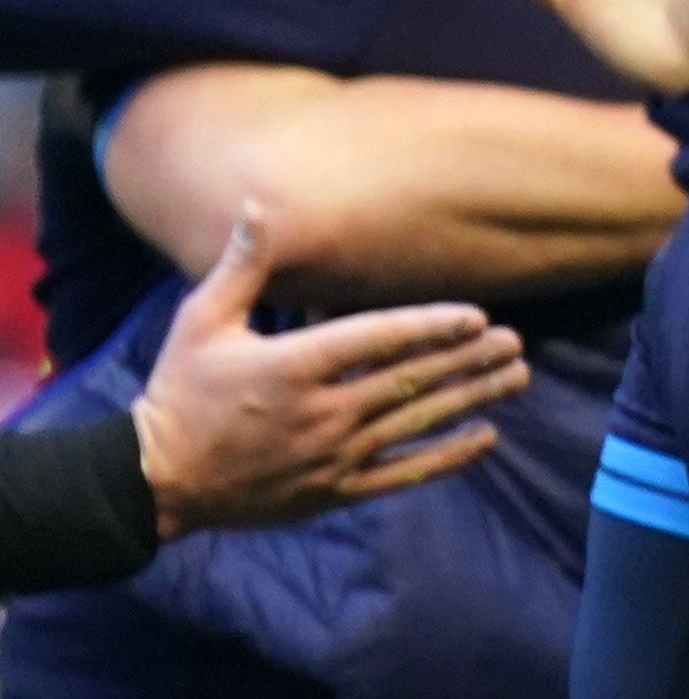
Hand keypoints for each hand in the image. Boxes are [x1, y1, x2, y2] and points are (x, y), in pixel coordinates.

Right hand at [131, 211, 527, 536]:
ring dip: (472, 399)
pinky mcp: (337, 491)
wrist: (162, 479)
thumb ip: (241, 267)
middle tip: (515, 342)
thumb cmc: (181, 392)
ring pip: (417, 424)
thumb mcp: (202, 321)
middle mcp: (321, 412)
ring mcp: (333, 456)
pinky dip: (449, 457)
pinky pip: (405, 474)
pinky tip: (487, 438)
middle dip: (467, 360)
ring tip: (516, 377)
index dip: (429, 327)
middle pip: (410, 381)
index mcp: (292, 366)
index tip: (476, 316)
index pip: (376, 341)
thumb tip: (260, 208)